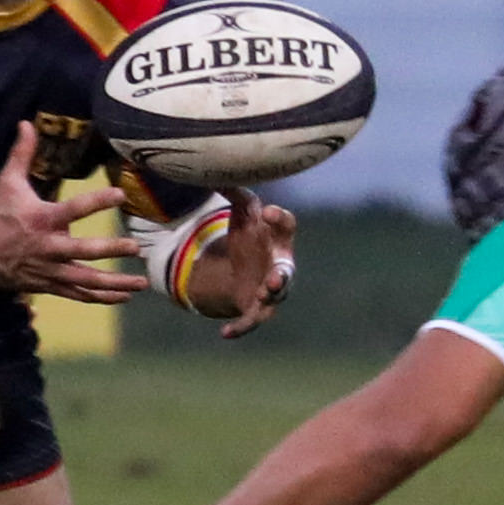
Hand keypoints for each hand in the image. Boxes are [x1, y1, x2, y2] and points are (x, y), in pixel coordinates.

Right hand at [0, 124, 142, 305]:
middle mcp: (49, 247)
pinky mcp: (53, 285)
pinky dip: (103, 297)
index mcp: (42, 219)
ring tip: (141, 283)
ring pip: (86, 280)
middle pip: (82, 251)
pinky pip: (81, 294)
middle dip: (109, 249)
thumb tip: (26, 123)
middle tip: (134, 246)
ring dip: (115, 283)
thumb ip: (21, 155)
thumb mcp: (7, 184)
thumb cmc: (0, 217)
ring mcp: (52, 270)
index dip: (97, 201)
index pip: (74, 210)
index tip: (120, 194)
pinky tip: (125, 295)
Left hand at [211, 189, 298, 339]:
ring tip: (263, 293)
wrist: (242, 269)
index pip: (286, 227)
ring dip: (270, 296)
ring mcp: (270, 290)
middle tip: (276, 274)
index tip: (270, 212)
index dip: (281, 220)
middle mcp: (279, 266)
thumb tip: (216, 169)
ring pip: (275, 297)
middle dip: (282, 274)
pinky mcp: (256, 308)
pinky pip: (250, 321)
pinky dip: (240, 328)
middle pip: (286, 270)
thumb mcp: (242, 215)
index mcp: (278, 240)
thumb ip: (236, 195)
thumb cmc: (248, 237)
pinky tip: (224, 335)